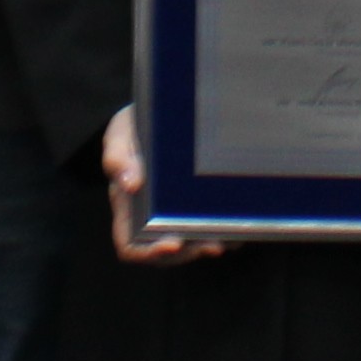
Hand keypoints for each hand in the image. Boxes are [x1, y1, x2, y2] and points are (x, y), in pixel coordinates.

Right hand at [100, 103, 222, 264]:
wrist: (166, 107)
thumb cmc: (137, 124)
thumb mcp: (121, 133)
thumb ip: (118, 156)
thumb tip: (130, 183)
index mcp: (128, 207)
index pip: (130, 245)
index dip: (148, 252)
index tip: (172, 242)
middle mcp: (154, 218)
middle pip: (168, 253)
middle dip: (190, 253)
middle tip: (212, 245)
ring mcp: (180, 214)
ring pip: (195, 245)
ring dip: (212, 244)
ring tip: (229, 237)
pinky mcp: (203, 205)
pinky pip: (215, 227)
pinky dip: (228, 231)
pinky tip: (241, 222)